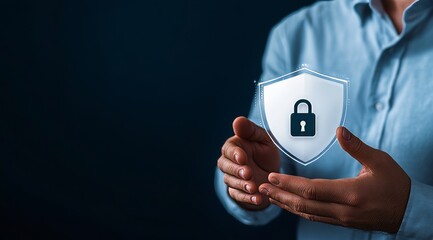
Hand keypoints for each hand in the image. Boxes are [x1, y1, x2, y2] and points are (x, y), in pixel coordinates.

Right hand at [217, 116, 279, 209]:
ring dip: (242, 185)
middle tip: (248, 173)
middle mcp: (230, 162)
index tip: (242, 157)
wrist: (272, 174)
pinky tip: (257, 199)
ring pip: (231, 182)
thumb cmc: (266, 152)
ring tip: (254, 187)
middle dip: (237, 171)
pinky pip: (238, 195)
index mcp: (234, 147)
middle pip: (226, 166)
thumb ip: (250, 130)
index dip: (235, 154)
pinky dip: (247, 198)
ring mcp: (232, 178)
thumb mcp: (263, 139)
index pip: (229, 149)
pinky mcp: (237, 191)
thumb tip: (237, 121)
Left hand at [259, 127, 410, 232]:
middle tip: (260, 187)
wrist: (409, 212)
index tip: (272, 176)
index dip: (289, 183)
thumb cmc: (396, 184)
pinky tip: (288, 204)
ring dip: (285, 204)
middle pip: (303, 204)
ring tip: (268, 195)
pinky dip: (298, 210)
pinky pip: (314, 217)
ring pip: (307, 213)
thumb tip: (339, 130)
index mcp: (350, 193)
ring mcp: (341, 219)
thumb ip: (357, 146)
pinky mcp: (342, 222)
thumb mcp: (379, 161)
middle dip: (280, 195)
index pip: (311, 189)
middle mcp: (343, 210)